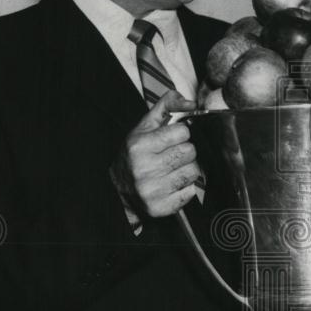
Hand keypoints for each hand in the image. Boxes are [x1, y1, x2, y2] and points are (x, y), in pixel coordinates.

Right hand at [110, 90, 201, 218]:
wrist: (117, 192)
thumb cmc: (136, 154)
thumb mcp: (144, 126)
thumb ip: (167, 106)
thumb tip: (192, 103)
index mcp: (139, 146)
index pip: (183, 132)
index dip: (180, 134)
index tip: (171, 139)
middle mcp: (144, 168)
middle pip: (190, 151)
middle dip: (185, 151)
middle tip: (172, 155)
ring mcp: (152, 190)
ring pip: (194, 171)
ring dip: (187, 169)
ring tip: (172, 169)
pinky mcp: (161, 207)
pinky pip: (191, 191)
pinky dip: (186, 187)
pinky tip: (172, 184)